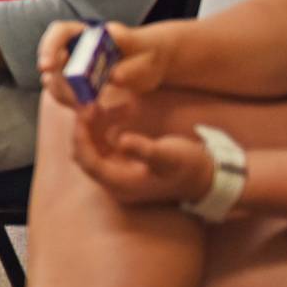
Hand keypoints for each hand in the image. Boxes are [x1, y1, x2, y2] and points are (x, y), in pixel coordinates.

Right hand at [36, 20, 166, 108]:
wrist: (149, 62)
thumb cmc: (147, 50)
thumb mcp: (144, 50)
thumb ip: (130, 62)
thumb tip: (113, 76)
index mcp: (87, 32)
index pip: (59, 33)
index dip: (48, 48)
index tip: (47, 67)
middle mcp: (74, 47)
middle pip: (53, 62)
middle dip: (60, 83)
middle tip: (78, 101)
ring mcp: (73, 66)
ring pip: (55, 82)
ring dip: (67, 97)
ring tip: (90, 112)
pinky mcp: (77, 84)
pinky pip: (65, 95)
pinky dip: (73, 105)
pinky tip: (90, 112)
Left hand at [71, 108, 215, 206]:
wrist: (205, 176)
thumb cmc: (187, 167)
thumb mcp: (168, 156)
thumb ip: (144, 150)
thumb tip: (121, 141)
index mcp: (120, 184)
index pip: (87, 161)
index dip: (81, 136)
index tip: (84, 112)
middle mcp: (114, 181)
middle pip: (86, 153)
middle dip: (86, 127)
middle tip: (93, 103)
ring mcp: (117, 173)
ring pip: (95, 146)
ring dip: (99, 124)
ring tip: (114, 104)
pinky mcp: (123, 164)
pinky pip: (106, 143)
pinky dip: (109, 127)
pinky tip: (124, 111)